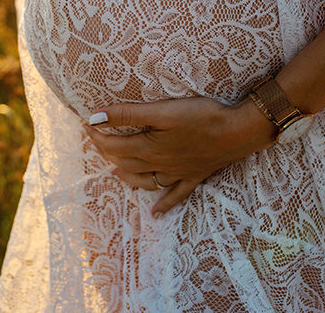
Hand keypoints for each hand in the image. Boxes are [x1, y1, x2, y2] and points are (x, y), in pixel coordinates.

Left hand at [84, 97, 274, 216]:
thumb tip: (96, 118)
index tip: (86, 124)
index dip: (98, 135)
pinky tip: (156, 212)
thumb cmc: (201, 116)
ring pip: (146, 180)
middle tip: (97, 142)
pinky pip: (176, 195)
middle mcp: (159, 164)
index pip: (115, 144)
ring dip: (129, 176)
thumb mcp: (162, 111)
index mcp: (149, 148)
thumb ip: (128, 115)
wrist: (238, 132)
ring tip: (116, 173)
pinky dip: (164, 204)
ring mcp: (177, 173)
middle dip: (108, 152)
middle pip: (127, 161)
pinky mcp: (195, 176)